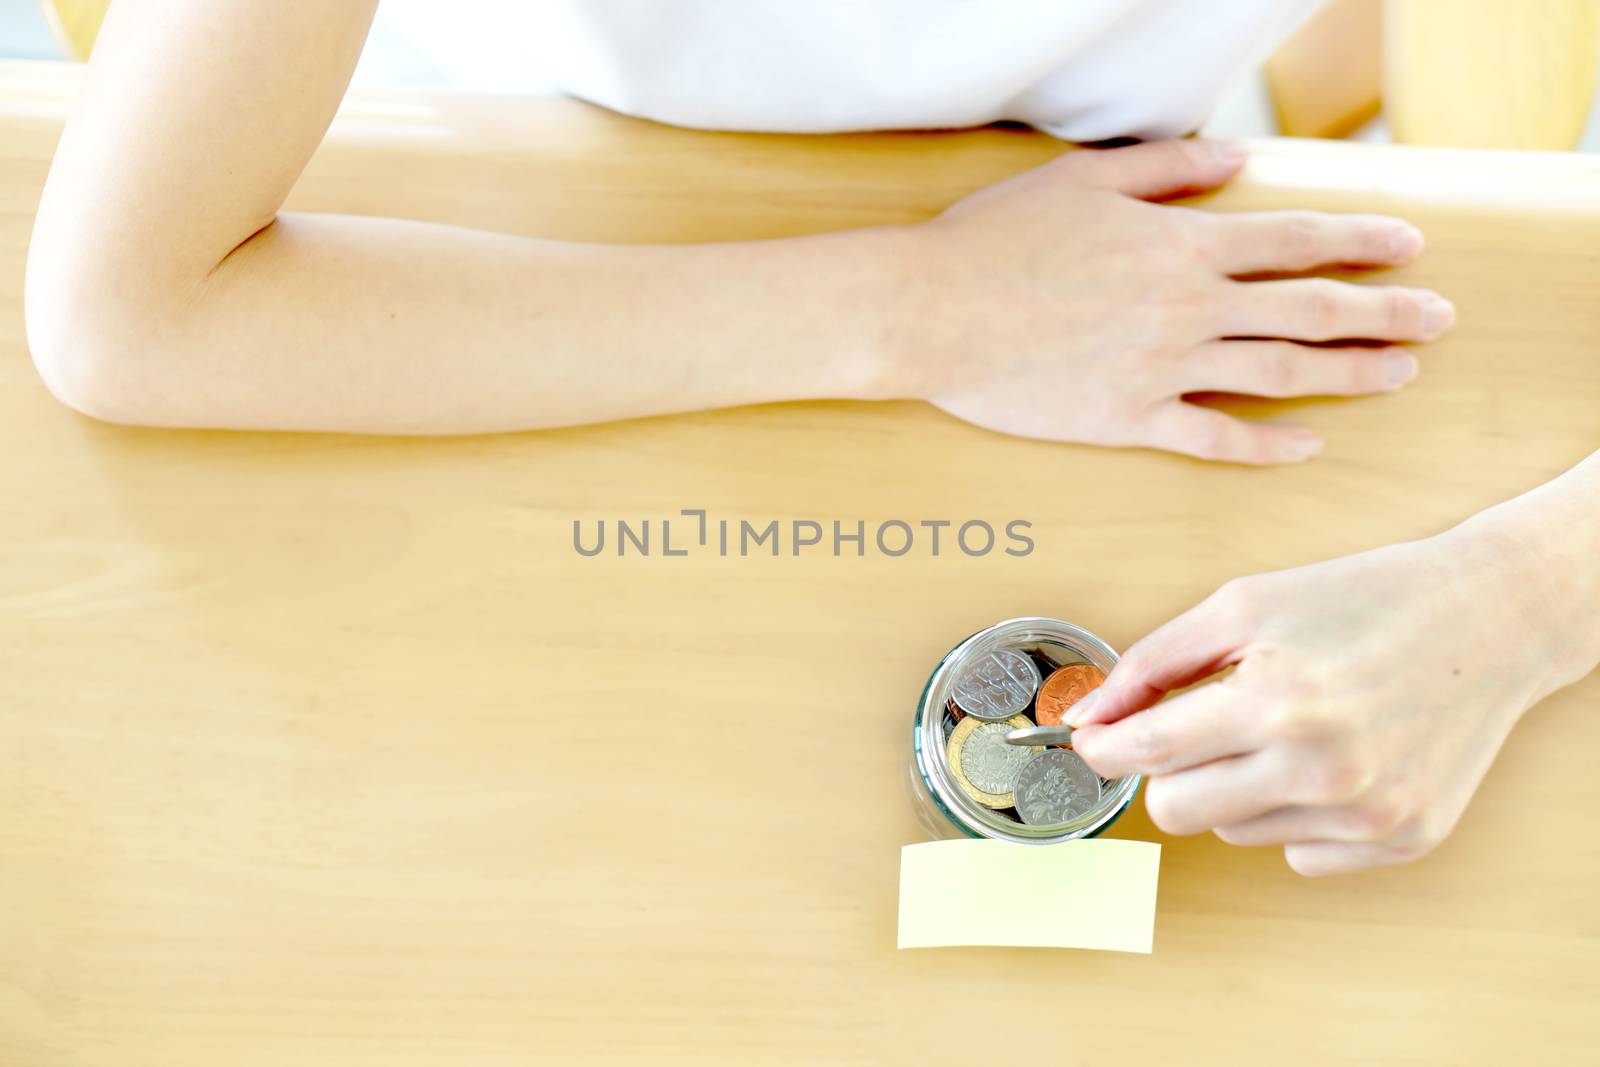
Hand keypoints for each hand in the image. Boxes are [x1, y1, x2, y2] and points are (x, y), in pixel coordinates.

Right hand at [906, 139, 1454, 463]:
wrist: (928, 311)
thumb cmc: (994, 239)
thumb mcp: (1081, 179)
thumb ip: (1168, 169)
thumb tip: (1238, 161)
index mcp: (1178, 244)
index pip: (1296, 242)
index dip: (1362, 242)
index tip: (1410, 246)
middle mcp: (1185, 307)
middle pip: (1309, 311)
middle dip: (1385, 312)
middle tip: (1441, 319)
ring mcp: (1160, 368)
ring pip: (1279, 374)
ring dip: (1350, 374)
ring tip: (1401, 374)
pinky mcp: (1126, 419)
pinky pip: (1213, 437)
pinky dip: (1267, 443)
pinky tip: (1309, 445)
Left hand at [1067, 512, 1592, 874]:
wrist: (1487, 620)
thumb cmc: (1361, 600)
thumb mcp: (1243, 604)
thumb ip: (1152, 662)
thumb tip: (1085, 716)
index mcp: (1278, 701)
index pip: (1149, 753)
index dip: (1104, 748)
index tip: (1092, 740)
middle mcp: (1324, 770)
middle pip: (1177, 811)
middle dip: (1166, 769)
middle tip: (1196, 726)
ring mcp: (1368, 814)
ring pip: (1233, 832)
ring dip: (1234, 786)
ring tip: (1283, 727)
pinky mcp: (1403, 840)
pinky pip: (1296, 852)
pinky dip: (1290, 812)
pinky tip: (1328, 760)